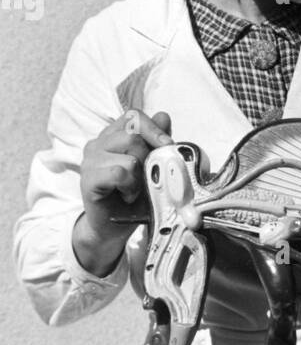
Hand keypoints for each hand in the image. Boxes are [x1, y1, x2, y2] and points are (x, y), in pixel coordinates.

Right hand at [72, 110, 172, 276]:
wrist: (113, 228)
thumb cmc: (134, 196)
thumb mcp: (152, 167)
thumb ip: (157, 143)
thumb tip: (163, 116)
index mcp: (113, 135)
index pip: (134, 115)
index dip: (154, 128)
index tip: (168, 144)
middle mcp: (98, 143)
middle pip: (134, 133)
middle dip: (150, 155)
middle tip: (149, 175)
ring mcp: (90, 160)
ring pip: (129, 151)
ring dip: (141, 173)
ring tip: (137, 188)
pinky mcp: (88, 178)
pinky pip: (119, 172)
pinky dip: (131, 185)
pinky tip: (128, 195)